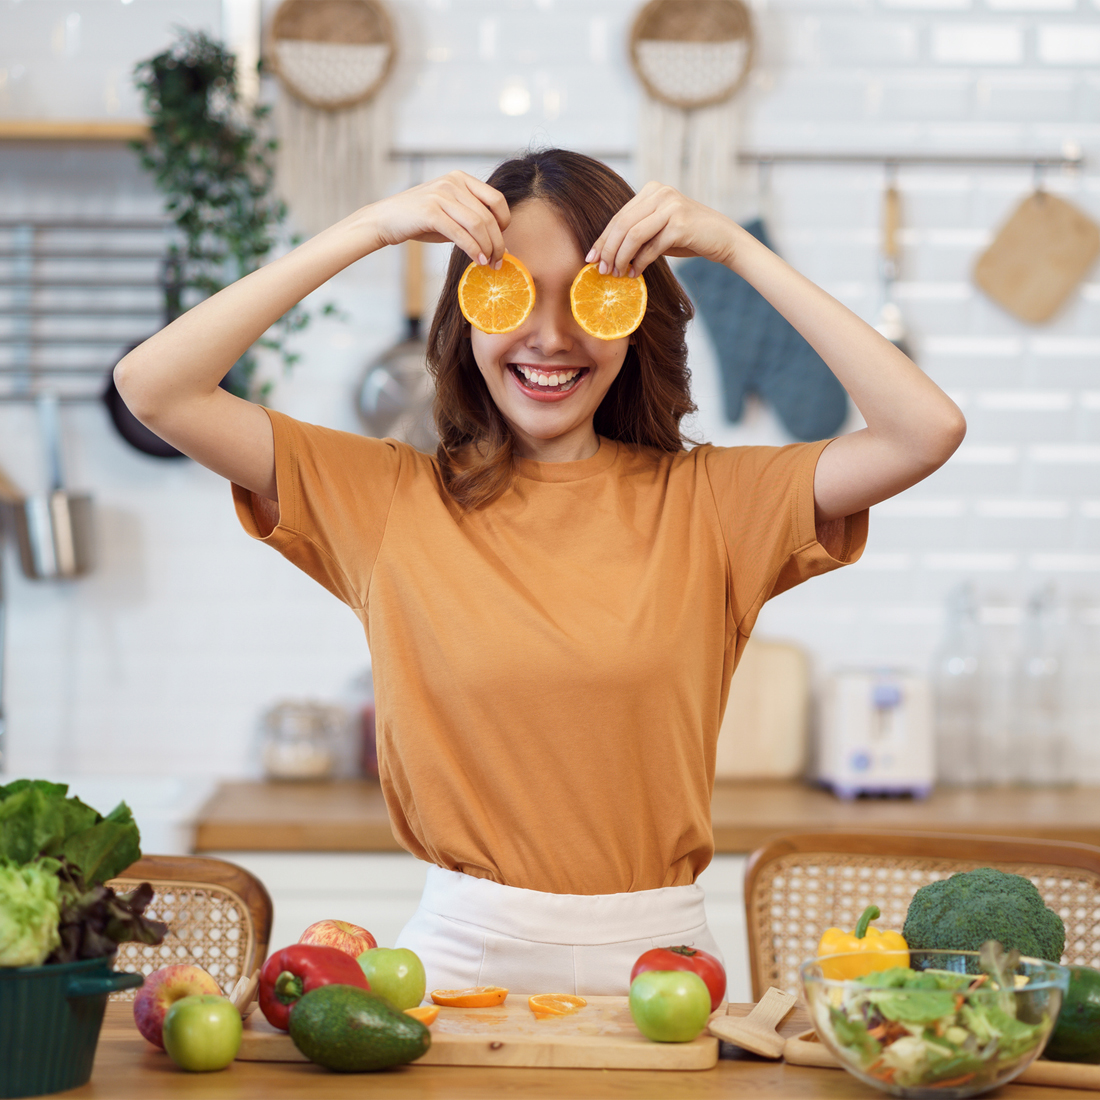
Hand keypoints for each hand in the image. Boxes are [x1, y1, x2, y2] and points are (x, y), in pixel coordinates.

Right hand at [362, 171, 509, 266]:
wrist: (385, 220)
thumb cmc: (419, 220)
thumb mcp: (449, 212)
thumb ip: (470, 219)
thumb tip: (497, 242)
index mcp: (460, 178)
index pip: (496, 199)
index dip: (504, 222)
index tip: (501, 242)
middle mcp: (452, 183)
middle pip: (488, 216)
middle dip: (498, 242)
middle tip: (499, 261)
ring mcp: (441, 195)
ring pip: (478, 225)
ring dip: (488, 248)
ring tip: (489, 264)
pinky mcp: (431, 212)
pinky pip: (461, 234)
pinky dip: (473, 249)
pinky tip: (477, 261)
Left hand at [586, 182, 736, 276]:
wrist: (722, 237)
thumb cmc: (688, 236)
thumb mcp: (658, 229)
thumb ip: (636, 233)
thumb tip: (605, 254)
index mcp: (652, 190)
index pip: (619, 216)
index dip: (603, 238)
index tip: (591, 257)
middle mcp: (660, 194)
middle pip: (622, 224)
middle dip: (609, 250)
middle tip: (601, 270)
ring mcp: (670, 207)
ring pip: (633, 235)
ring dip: (621, 258)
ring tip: (616, 274)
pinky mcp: (679, 225)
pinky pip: (650, 247)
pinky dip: (639, 263)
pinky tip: (635, 274)